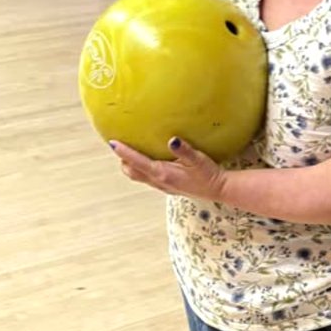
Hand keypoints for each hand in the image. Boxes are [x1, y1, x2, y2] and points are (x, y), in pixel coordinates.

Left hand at [110, 137, 226, 201]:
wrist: (219, 190)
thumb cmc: (209, 173)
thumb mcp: (198, 159)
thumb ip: (184, 149)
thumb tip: (172, 140)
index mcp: (162, 173)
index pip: (137, 161)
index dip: (123, 152)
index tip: (112, 142)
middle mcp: (159, 181)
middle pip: (131, 171)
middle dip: (123, 159)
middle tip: (119, 144)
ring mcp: (162, 186)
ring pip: (138, 176)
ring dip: (130, 165)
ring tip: (129, 152)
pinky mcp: (167, 187)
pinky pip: (147, 178)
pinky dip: (141, 169)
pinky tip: (148, 160)